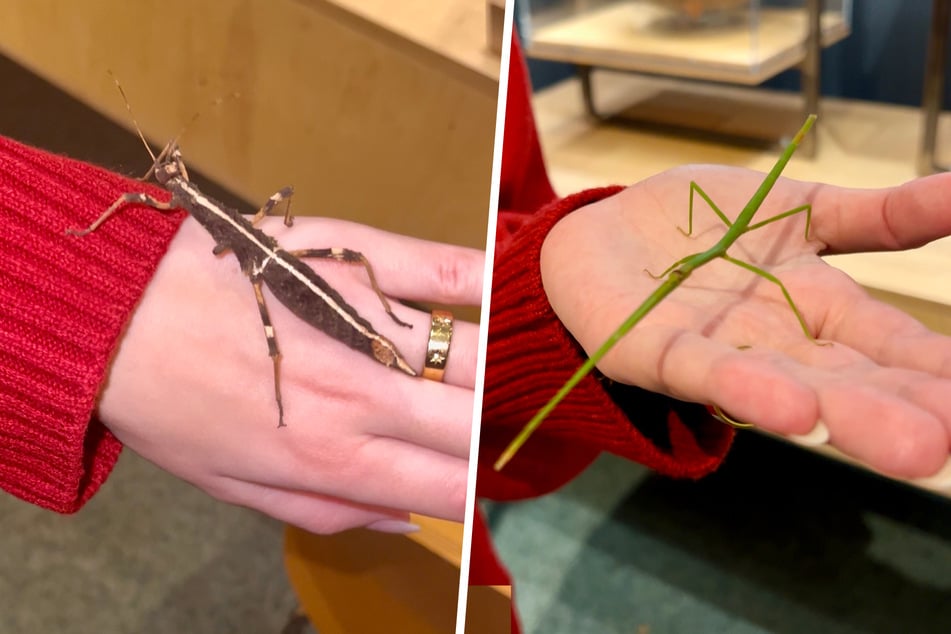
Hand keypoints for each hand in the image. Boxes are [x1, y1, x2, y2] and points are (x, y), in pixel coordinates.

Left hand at [97, 216, 481, 532]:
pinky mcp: (353, 258)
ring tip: (532, 370)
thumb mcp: (232, 487)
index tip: (485, 479)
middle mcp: (362, 394)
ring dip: (514, 369)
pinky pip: (441, 266)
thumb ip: (327, 512)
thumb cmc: (168, 405)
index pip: (448, 487)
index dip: (480, 490)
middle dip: (508, 432)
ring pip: (475, 353)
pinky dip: (489, 278)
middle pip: (474, 422)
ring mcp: (364, 321)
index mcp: (331, 457)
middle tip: (513, 423)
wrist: (111, 308)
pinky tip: (519, 291)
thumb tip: (405, 519)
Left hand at [541, 166, 950, 481]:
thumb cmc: (704, 227)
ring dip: (840, 414)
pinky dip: (746, 389)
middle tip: (945, 445)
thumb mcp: (801, 207)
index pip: (886, 343)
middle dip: (896, 410)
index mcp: (815, 306)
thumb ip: (878, 216)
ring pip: (785, 387)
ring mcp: (715, 351)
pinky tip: (793, 410)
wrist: (603, 233)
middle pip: (843, 379)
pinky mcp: (654, 350)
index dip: (930, 371)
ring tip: (908, 448)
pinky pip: (703, 369)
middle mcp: (774, 341)